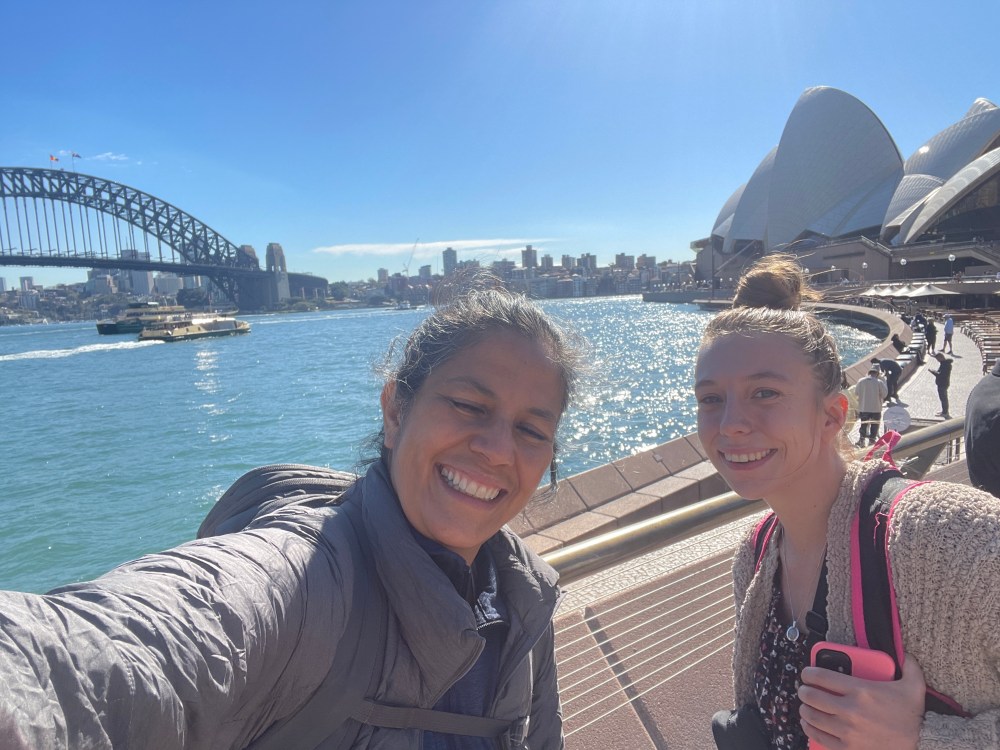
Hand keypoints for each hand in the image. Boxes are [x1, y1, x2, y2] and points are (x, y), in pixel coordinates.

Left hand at [798, 652, 924, 749]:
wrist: (922, 744)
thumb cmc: (913, 716)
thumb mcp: (914, 686)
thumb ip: (908, 665)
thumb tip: (907, 653)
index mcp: (861, 690)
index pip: (821, 676)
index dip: (808, 673)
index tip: (806, 674)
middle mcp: (850, 709)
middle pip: (812, 696)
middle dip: (803, 691)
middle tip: (804, 689)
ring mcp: (847, 730)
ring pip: (812, 716)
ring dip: (805, 709)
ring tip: (806, 705)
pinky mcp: (848, 747)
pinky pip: (819, 737)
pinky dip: (810, 729)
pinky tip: (810, 723)